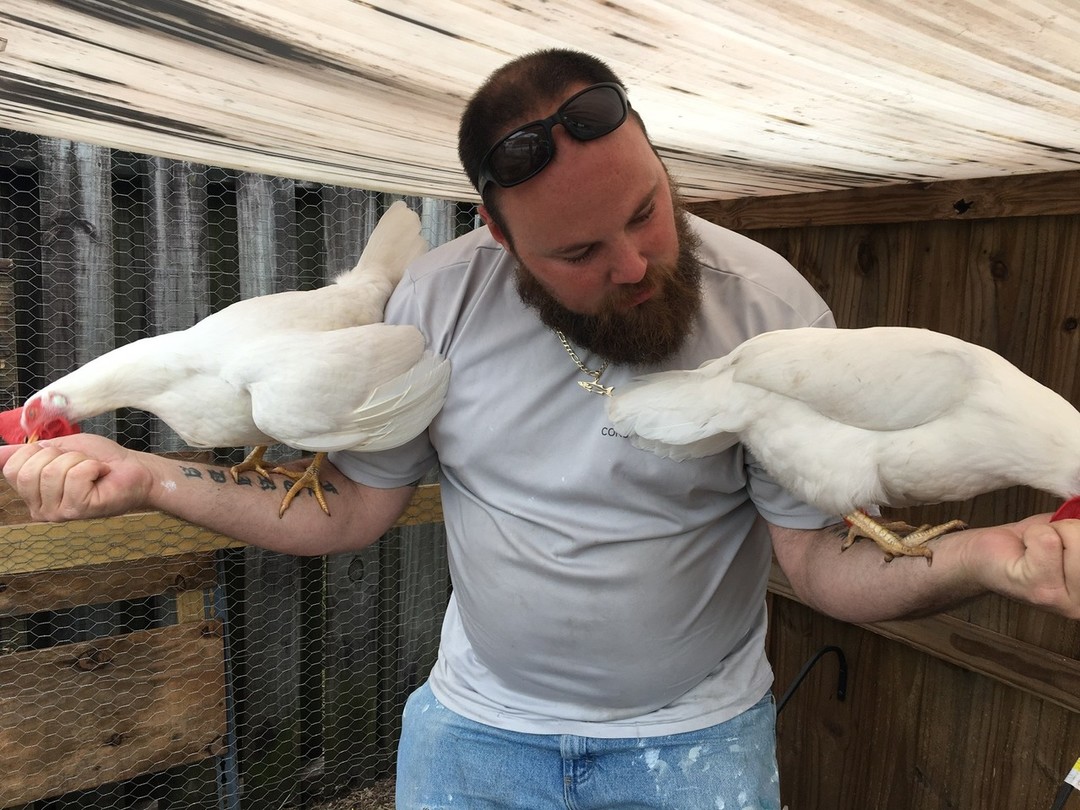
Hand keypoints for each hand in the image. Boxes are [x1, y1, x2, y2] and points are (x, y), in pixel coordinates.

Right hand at [1, 434, 154, 521]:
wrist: (134, 469)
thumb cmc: (101, 459)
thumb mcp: (59, 448)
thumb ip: (26, 452)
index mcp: (31, 494)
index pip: (11, 467)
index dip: (38, 450)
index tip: (61, 454)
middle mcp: (39, 509)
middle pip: (28, 471)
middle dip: (58, 455)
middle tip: (79, 461)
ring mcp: (58, 513)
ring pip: (51, 472)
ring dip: (78, 461)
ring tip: (92, 469)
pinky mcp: (79, 510)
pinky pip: (74, 477)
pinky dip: (91, 467)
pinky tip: (100, 475)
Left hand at [967, 514, 1079, 618]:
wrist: (983, 555)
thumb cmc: (1031, 545)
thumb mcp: (1072, 535)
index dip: (1078, 532)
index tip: (1059, 541)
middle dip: (1069, 529)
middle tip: (1049, 541)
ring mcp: (1064, 601)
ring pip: (1074, 538)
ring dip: (1050, 531)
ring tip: (1037, 547)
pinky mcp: (1038, 589)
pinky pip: (1046, 540)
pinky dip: (1032, 534)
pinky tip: (1025, 551)